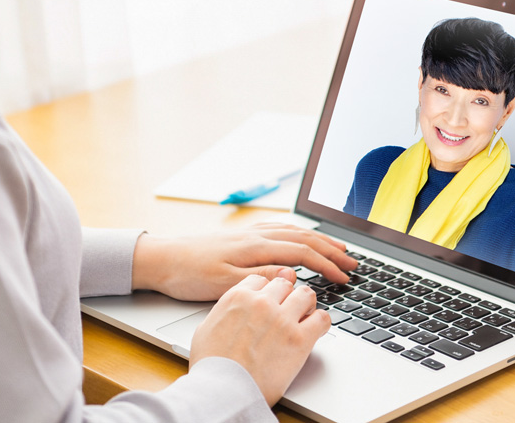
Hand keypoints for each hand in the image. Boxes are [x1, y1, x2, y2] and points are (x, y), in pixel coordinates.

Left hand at [131, 223, 357, 300]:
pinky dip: (299, 233)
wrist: (161, 258)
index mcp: (255, 247)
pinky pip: (279, 229)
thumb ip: (260, 278)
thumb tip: (292, 274)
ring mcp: (248, 233)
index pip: (303, 252)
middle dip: (332, 250)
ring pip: (293, 231)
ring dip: (319, 240)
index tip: (345, 277)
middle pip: (303, 238)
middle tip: (353, 263)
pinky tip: (301, 237)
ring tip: (338, 248)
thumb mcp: (224, 284)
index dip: (327, 265)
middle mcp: (255, 236)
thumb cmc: (188, 274)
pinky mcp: (241, 237)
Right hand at [189, 274, 329, 404]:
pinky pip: (322, 318)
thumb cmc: (211, 365)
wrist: (223, 391)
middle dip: (286, 296)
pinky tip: (314, 330)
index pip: (261, 280)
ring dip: (306, 305)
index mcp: (238, 296)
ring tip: (303, 317)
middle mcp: (261, 302)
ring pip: (306, 294)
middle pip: (285, 284)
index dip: (267, 291)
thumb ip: (224, 312)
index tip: (270, 300)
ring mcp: (282, 319)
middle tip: (286, 310)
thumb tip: (231, 312)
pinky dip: (320, 322)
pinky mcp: (299, 339)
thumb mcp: (206, 328)